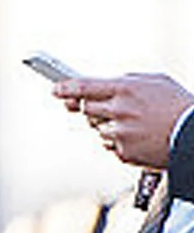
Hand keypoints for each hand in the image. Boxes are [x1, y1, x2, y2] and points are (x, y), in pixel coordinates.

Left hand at [53, 72, 193, 168]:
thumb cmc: (178, 106)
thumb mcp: (155, 82)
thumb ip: (126, 80)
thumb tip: (103, 84)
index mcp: (126, 89)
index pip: (83, 87)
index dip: (65, 88)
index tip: (56, 89)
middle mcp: (120, 111)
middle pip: (85, 109)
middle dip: (90, 107)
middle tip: (104, 106)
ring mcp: (120, 134)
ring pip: (97, 128)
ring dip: (108, 124)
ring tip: (135, 122)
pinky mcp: (124, 152)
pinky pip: (109, 144)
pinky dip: (119, 140)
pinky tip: (138, 136)